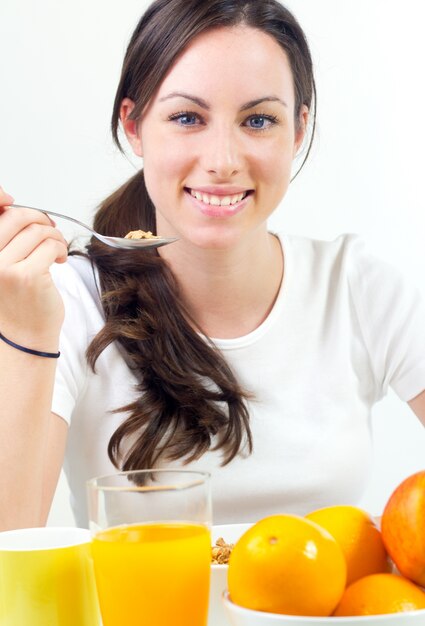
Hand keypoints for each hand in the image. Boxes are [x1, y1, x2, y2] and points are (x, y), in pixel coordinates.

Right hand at [0, 187, 67, 348]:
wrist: (23, 337)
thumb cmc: (15, 300)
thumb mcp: (1, 265)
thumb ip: (5, 239)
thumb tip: (13, 204)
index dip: (15, 207)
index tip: (34, 217)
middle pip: (17, 217)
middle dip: (40, 219)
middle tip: (51, 230)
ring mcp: (5, 267)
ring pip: (38, 231)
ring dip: (54, 236)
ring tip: (56, 250)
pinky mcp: (28, 276)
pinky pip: (50, 246)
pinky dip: (60, 248)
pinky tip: (59, 260)